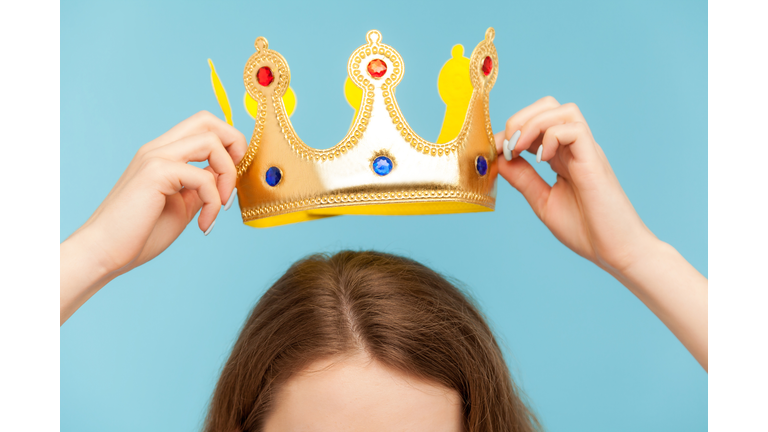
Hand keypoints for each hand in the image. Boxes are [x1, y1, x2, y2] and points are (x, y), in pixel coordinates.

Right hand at [61, 111, 246, 322]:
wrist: (104, 253)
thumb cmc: (139, 234)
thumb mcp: (182, 206)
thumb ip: (201, 188)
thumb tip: (224, 179)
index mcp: (162, 153)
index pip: (202, 126)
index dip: (228, 144)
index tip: (232, 177)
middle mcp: (157, 148)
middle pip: (207, 120)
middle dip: (234, 143)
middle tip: (234, 180)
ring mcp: (154, 157)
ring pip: (210, 141)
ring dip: (228, 175)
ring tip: (220, 207)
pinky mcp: (155, 173)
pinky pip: (203, 177)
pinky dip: (214, 201)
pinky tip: (204, 224)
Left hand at [496, 97, 707, 370]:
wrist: (616, 252)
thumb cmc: (586, 231)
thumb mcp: (543, 202)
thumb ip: (523, 179)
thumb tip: (499, 159)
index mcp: (562, 157)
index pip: (536, 123)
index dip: (510, 132)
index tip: (495, 153)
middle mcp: (575, 149)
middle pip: (549, 106)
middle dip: (520, 118)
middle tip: (507, 146)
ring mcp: (586, 152)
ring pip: (563, 110)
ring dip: (533, 124)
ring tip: (520, 149)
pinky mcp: (594, 160)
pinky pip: (574, 128)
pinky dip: (551, 136)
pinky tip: (542, 160)